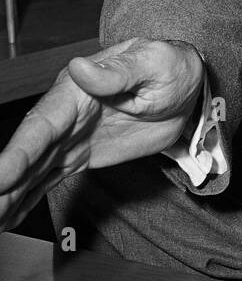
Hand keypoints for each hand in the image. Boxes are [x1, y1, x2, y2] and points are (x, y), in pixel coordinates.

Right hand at [0, 38, 204, 233]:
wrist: (184, 85)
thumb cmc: (167, 66)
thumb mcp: (151, 63)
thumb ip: (117, 71)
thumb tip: (81, 67)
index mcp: (76, 92)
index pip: (42, 125)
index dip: (18, 152)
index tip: (0, 178)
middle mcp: (64, 117)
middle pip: (27, 154)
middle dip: (4, 183)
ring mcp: (69, 139)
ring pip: (31, 172)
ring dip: (9, 196)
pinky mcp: (79, 156)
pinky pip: (48, 179)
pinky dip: (26, 199)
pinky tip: (7, 216)